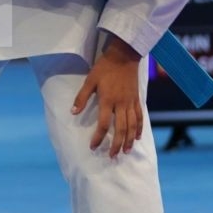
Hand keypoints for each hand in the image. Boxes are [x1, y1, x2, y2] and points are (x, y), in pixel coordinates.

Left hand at [72, 34, 143, 157]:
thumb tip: (72, 112)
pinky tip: (137, 137)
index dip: (98, 137)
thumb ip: (82, 97)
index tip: (93, 146)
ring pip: (132, 126)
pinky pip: (140, 117)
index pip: (103, 124)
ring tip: (126, 152)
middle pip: (120, 129)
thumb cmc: (104, 68)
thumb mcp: (89, 81)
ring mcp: (131, 102)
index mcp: (108, 100)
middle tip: (111, 156)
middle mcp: (121, 104)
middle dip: (116, 144)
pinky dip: (139, 128)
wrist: (124, 56)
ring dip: (129, 140)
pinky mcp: (137, 100)